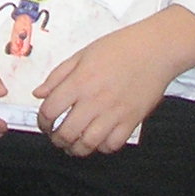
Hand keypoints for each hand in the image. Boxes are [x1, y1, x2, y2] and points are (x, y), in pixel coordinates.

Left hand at [33, 21, 179, 155]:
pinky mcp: (131, 121)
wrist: (155, 50)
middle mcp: (95, 100)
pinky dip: (102, 147)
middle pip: (66, 133)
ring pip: (88, 144)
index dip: (42, 121)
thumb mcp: (82, 54)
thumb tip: (39, 93)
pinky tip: (98, 140)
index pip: (50, 110)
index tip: (44, 123)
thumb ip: (58, 75)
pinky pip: (112, 145)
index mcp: (80, 81)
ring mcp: (114, 113)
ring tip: (74, 144)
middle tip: (57, 137)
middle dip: (56, 140)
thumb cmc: (120, 47)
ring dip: (76, 148)